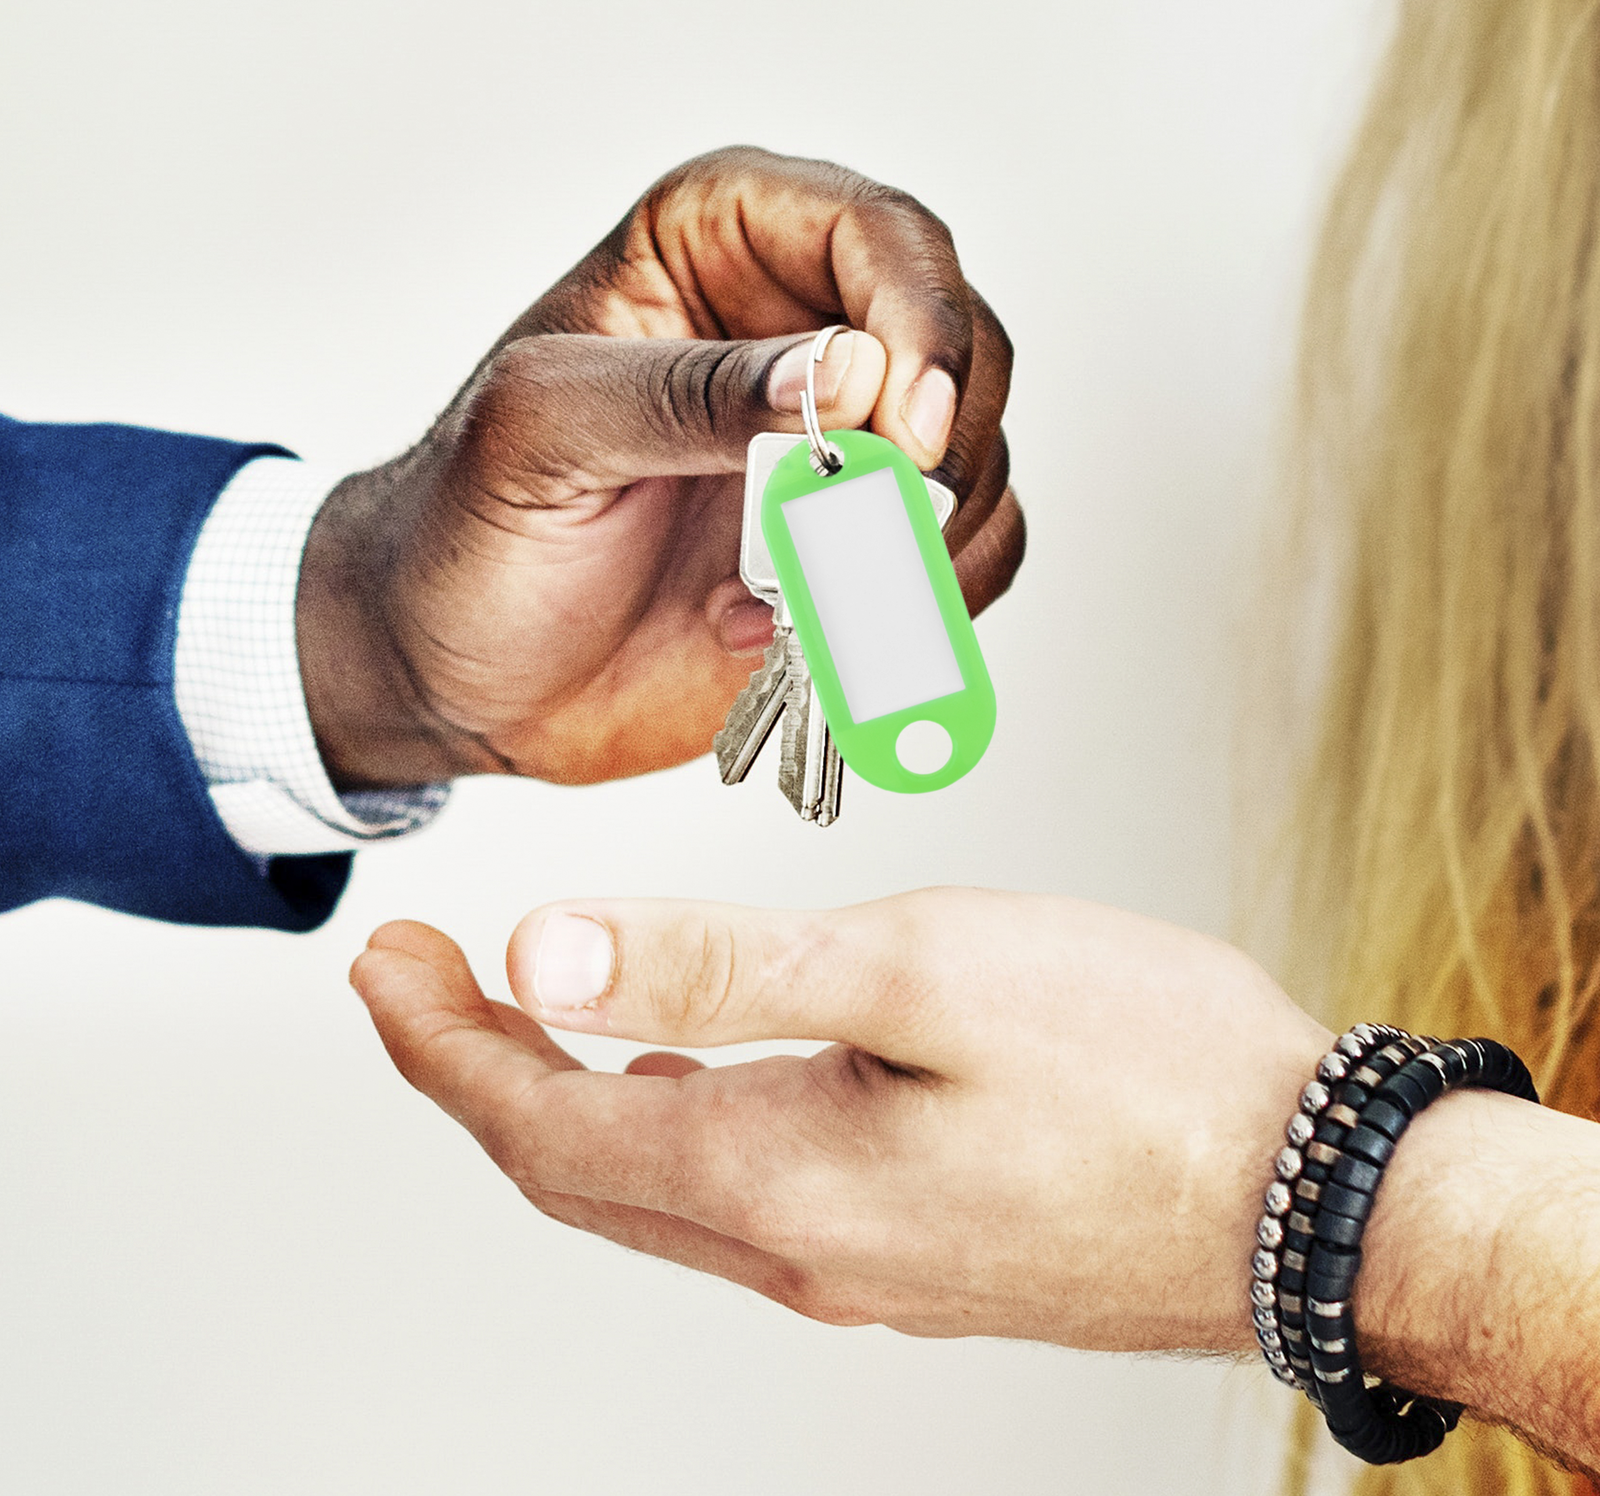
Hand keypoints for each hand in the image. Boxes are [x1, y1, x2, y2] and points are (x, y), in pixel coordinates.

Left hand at [297, 147, 1024, 787]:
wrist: (455, 677)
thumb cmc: (467, 531)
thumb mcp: (544, 431)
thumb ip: (689, 392)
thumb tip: (845, 379)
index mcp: (722, 247)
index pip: (885, 238)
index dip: (922, 325)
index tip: (906, 430)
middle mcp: (804, 334)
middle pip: (963, 353)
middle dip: (935, 452)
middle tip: (863, 530)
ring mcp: (840, 453)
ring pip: (976, 470)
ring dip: (915, 548)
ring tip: (786, 598)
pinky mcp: (856, 555)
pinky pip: (957, 569)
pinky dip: (907, 616)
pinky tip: (779, 635)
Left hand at [351, 889, 1328, 1350]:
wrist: (1313, 1191)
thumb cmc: (1138, 1063)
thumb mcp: (917, 968)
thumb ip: (720, 966)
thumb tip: (544, 955)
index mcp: (776, 1174)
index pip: (539, 1123)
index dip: (438, 1044)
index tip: (378, 965)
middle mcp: (799, 1249)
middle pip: (575, 1170)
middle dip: (474, 1072)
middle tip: (414, 984)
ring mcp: (859, 1266)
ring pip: (649, 1191)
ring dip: (564, 1103)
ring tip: (516, 1020)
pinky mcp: (916, 1255)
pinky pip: (734, 1205)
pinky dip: (663, 1132)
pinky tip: (678, 1080)